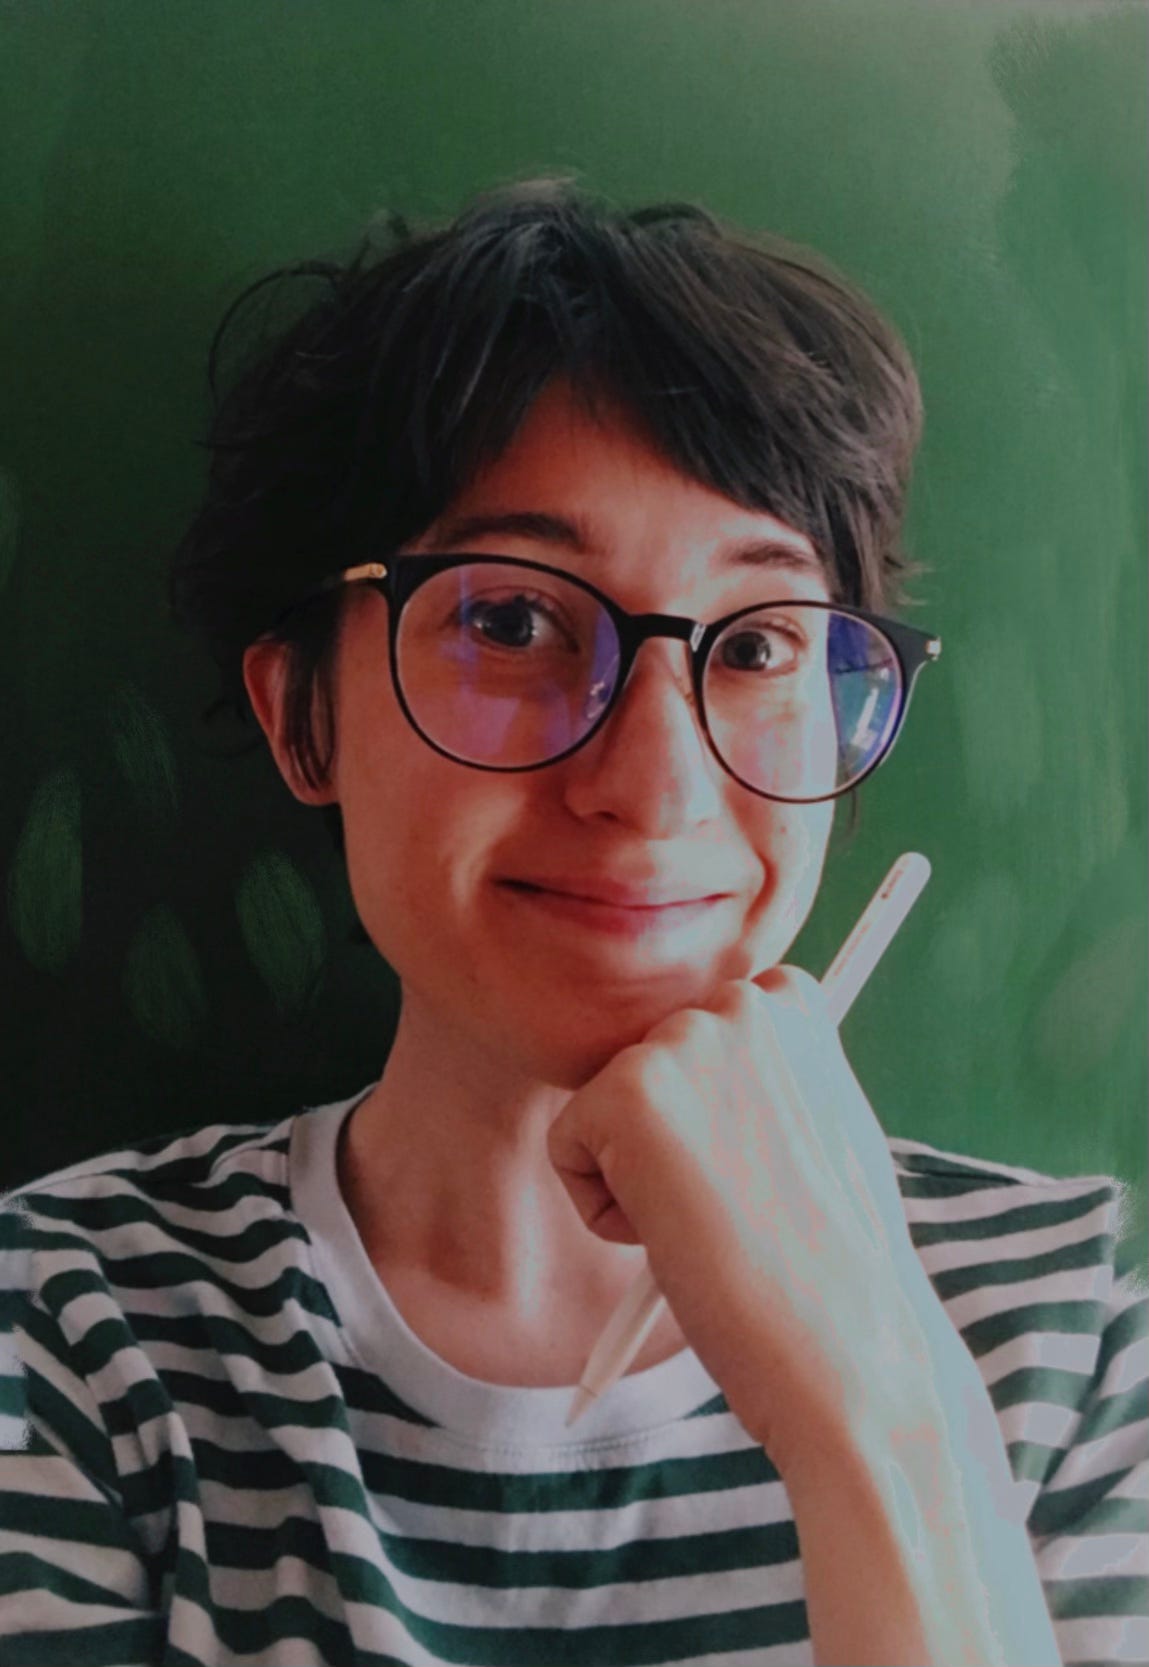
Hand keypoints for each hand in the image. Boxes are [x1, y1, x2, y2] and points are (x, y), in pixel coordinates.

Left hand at [546, 965, 942, 1471]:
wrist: (841, 1343)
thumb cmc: (837, 1260)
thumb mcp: (824, 1128)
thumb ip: (769, 1077)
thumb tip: (704, 1076)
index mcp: (793, 1002)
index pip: (702, 1030)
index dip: (719, 1112)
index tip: (766, 1168)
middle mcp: (739, 1002)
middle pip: (646, 1068)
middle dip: (674, 1141)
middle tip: (740, 1202)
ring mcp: (682, 1039)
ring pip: (605, 1110)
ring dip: (640, 1175)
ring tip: (716, 1218)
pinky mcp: (626, 1090)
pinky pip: (567, 1148)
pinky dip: (602, 1209)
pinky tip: (674, 1233)